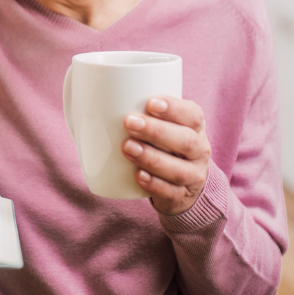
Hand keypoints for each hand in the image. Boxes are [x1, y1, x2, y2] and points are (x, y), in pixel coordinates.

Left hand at [122, 96, 210, 215]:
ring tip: (127, 147)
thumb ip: (142, 111)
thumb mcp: (163, 124)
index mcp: (195, 127)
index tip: (150, 102)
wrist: (183, 183)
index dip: (174, 108)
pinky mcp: (181, 197)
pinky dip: (154, 184)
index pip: (193, 115)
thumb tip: (94, 97)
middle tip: (129, 122)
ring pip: (178, 169)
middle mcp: (199, 151)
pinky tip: (138, 175)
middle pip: (186, 141)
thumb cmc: (164, 143)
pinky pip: (171, 193)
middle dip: (156, 131)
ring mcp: (193, 176)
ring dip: (151, 158)